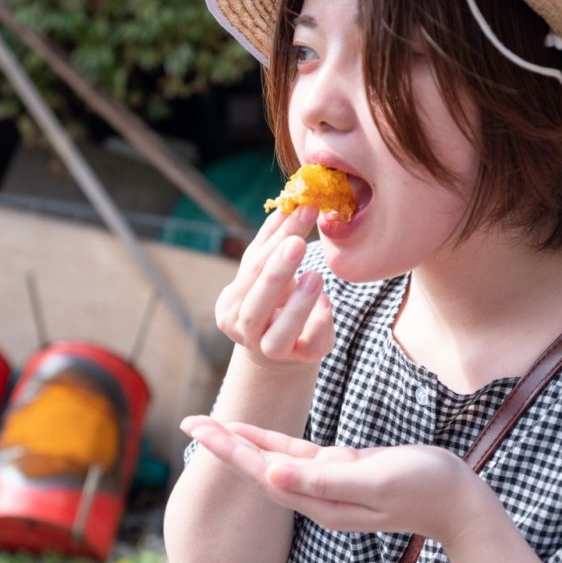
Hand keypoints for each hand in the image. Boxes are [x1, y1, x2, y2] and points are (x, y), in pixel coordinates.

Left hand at [181, 417, 502, 547]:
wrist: (458, 502)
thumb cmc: (424, 487)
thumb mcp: (374, 480)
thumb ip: (323, 480)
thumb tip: (271, 477)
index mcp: (319, 501)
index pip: (261, 473)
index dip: (228, 450)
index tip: (197, 429)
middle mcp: (316, 496)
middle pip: (258, 468)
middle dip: (223, 445)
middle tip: (188, 422)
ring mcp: (328, 484)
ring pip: (274, 461)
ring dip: (242, 442)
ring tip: (210, 425)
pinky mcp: (342, 471)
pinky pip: (297, 456)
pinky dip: (273, 442)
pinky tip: (256, 433)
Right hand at [215, 206, 334, 366]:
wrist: (282, 352)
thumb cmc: (276, 303)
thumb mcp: (270, 272)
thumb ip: (274, 240)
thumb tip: (287, 200)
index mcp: (233, 302)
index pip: (252, 266)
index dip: (277, 237)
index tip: (303, 208)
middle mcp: (244, 329)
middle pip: (256, 302)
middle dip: (278, 271)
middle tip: (299, 242)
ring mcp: (269, 351)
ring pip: (277, 334)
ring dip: (298, 305)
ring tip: (317, 276)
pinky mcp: (299, 361)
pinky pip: (309, 347)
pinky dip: (320, 324)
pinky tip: (328, 303)